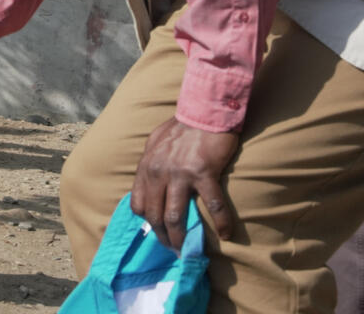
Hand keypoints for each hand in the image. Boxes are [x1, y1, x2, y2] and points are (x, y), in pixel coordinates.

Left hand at [130, 117, 238, 250]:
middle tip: (173, 251)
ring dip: (181, 239)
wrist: (205, 110)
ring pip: (175, 217)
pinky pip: (212, 205)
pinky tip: (226, 234)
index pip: (137, 204)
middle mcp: (158, 172)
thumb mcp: (156, 142)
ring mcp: (179, 174)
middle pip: (155, 215)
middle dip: (163, 238)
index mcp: (146, 166)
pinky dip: (221, 223)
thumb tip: (151, 183)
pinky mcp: (203, 173)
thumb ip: (151, 163)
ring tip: (189, 252)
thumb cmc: (182, 126)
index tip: (157, 231)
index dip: (147, 221)